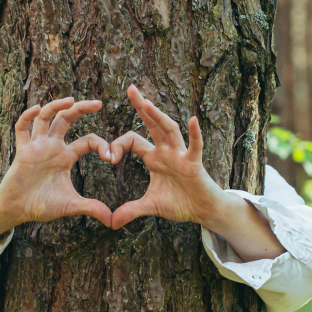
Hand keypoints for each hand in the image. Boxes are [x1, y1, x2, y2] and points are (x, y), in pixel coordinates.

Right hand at [0, 98, 113, 226]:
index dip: (101, 144)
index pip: (88, 140)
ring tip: (70, 100)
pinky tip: (36, 109)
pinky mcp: (22, 151)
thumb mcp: (71, 205)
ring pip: (46, 118)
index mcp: (66, 156)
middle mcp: (52, 146)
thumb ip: (91, 208)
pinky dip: (27, 117)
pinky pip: (22, 129)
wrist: (17, 210)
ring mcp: (37, 146)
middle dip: (81, 108)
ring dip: (56, 106)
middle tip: (98, 103)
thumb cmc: (41, 205)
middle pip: (67, 119)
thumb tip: (112, 221)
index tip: (111, 157)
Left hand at [109, 85, 225, 229]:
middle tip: (130, 88)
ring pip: (170, 130)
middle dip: (142, 106)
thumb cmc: (180, 203)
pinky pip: (195, 146)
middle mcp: (167, 151)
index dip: (118, 145)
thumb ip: (130, 211)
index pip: (132, 141)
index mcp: (154, 157)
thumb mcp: (150, 206)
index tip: (108, 157)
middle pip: (152, 124)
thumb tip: (111, 223)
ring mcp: (181, 155)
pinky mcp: (194, 164)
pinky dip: (195, 134)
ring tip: (147, 102)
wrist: (203, 211)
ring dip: (158, 116)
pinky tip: (193, 120)